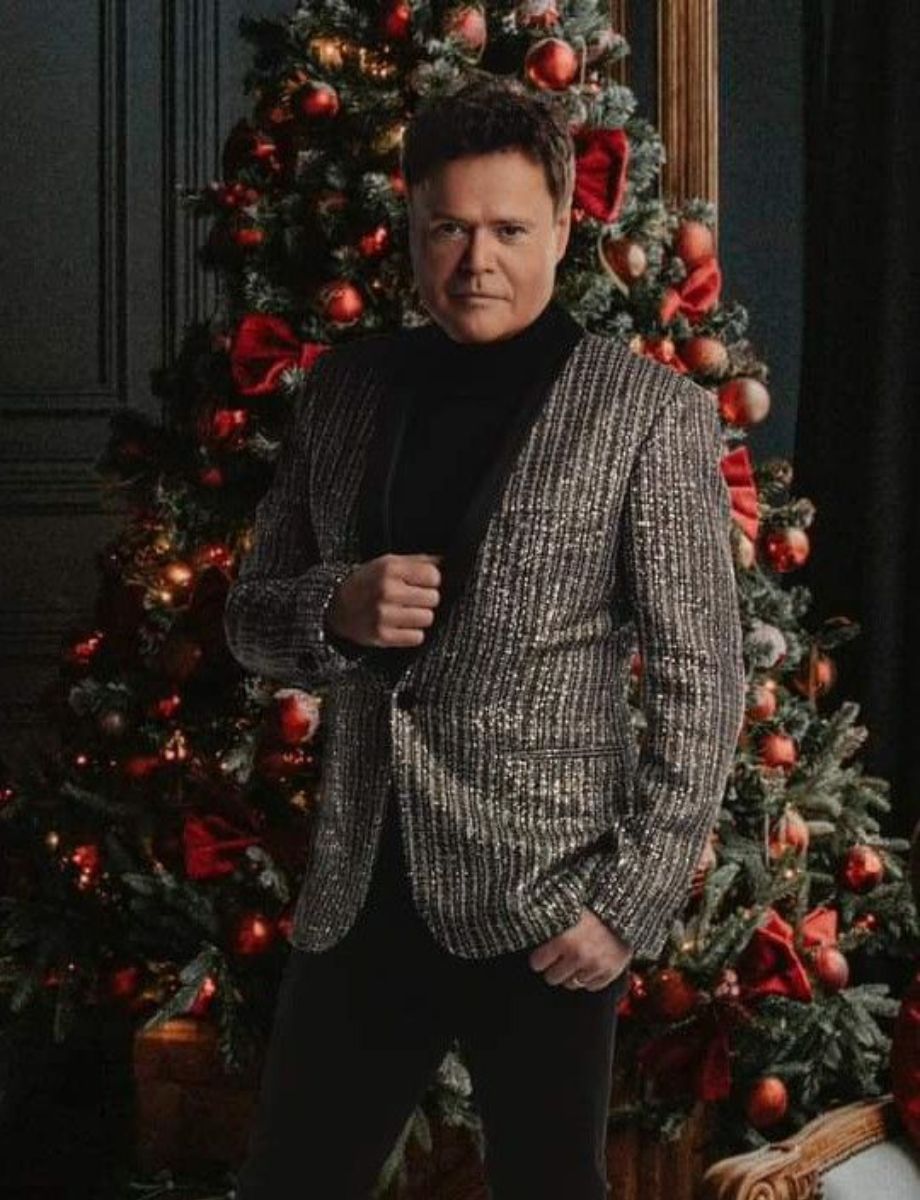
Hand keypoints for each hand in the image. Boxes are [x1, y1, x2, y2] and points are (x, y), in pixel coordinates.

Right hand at [325, 553, 442, 648]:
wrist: (336, 608)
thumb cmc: (368, 582)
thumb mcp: (388, 563)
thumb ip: (419, 561)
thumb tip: (448, 561)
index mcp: (390, 568)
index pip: (433, 576)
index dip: (432, 581)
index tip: (423, 583)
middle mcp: (387, 590)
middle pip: (433, 598)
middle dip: (426, 599)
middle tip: (413, 599)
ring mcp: (384, 615)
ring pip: (427, 618)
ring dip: (420, 617)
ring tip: (406, 612)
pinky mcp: (382, 636)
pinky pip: (417, 637)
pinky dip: (412, 633)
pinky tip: (401, 625)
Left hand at [528, 907, 633, 991]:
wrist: (622, 900)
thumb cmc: (587, 900)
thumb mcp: (562, 904)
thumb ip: (542, 917)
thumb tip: (515, 917)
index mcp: (562, 937)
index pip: (537, 963)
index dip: (538, 957)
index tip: (541, 952)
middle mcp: (579, 954)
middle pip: (553, 978)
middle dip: (553, 967)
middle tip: (558, 955)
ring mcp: (597, 964)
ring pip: (572, 984)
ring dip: (572, 972)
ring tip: (575, 956)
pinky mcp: (613, 970)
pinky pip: (592, 986)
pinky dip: (590, 976)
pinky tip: (590, 962)